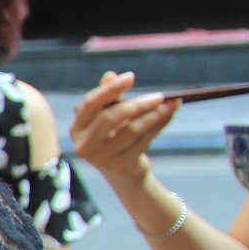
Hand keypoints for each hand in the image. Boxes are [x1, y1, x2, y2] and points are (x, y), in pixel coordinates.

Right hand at [66, 72, 157, 189]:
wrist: (124, 174)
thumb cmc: (114, 139)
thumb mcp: (108, 118)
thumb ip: (109, 98)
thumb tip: (110, 75)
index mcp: (77, 128)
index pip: (91, 103)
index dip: (110, 89)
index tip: (131, 77)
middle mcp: (84, 144)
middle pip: (110, 117)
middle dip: (137, 104)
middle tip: (159, 96)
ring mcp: (101, 158)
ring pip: (131, 130)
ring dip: (154, 115)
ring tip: (171, 105)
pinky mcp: (120, 166)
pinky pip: (143, 142)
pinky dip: (158, 127)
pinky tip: (168, 117)